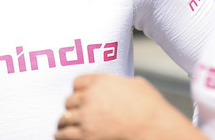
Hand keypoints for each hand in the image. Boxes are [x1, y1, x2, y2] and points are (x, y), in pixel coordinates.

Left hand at [55, 73, 200, 139]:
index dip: (78, 89)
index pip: (77, 82)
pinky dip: (62, 135)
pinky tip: (63, 135)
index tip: (79, 95)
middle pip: (69, 100)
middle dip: (73, 106)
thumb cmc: (150, 106)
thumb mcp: (137, 84)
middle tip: (74, 112)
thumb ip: (122, 82)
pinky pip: (65, 134)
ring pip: (65, 117)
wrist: (152, 126)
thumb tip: (121, 84)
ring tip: (64, 125)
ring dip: (65, 121)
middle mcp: (90, 96)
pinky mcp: (86, 134)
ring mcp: (87, 116)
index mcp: (101, 80)